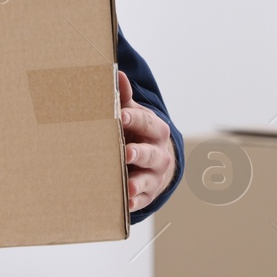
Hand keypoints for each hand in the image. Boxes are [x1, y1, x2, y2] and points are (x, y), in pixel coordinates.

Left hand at [118, 70, 174, 213]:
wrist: (155, 161)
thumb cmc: (138, 134)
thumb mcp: (135, 116)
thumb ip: (125, 98)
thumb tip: (117, 73)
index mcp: (156, 130)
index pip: (147, 123)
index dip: (134, 120)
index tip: (121, 116)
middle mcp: (159, 153)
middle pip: (151, 153)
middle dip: (139, 153)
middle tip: (127, 152)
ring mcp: (155, 175)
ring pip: (148, 179)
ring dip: (138, 182)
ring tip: (128, 185)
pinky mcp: (148, 193)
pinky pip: (142, 199)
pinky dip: (135, 202)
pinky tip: (126, 203)